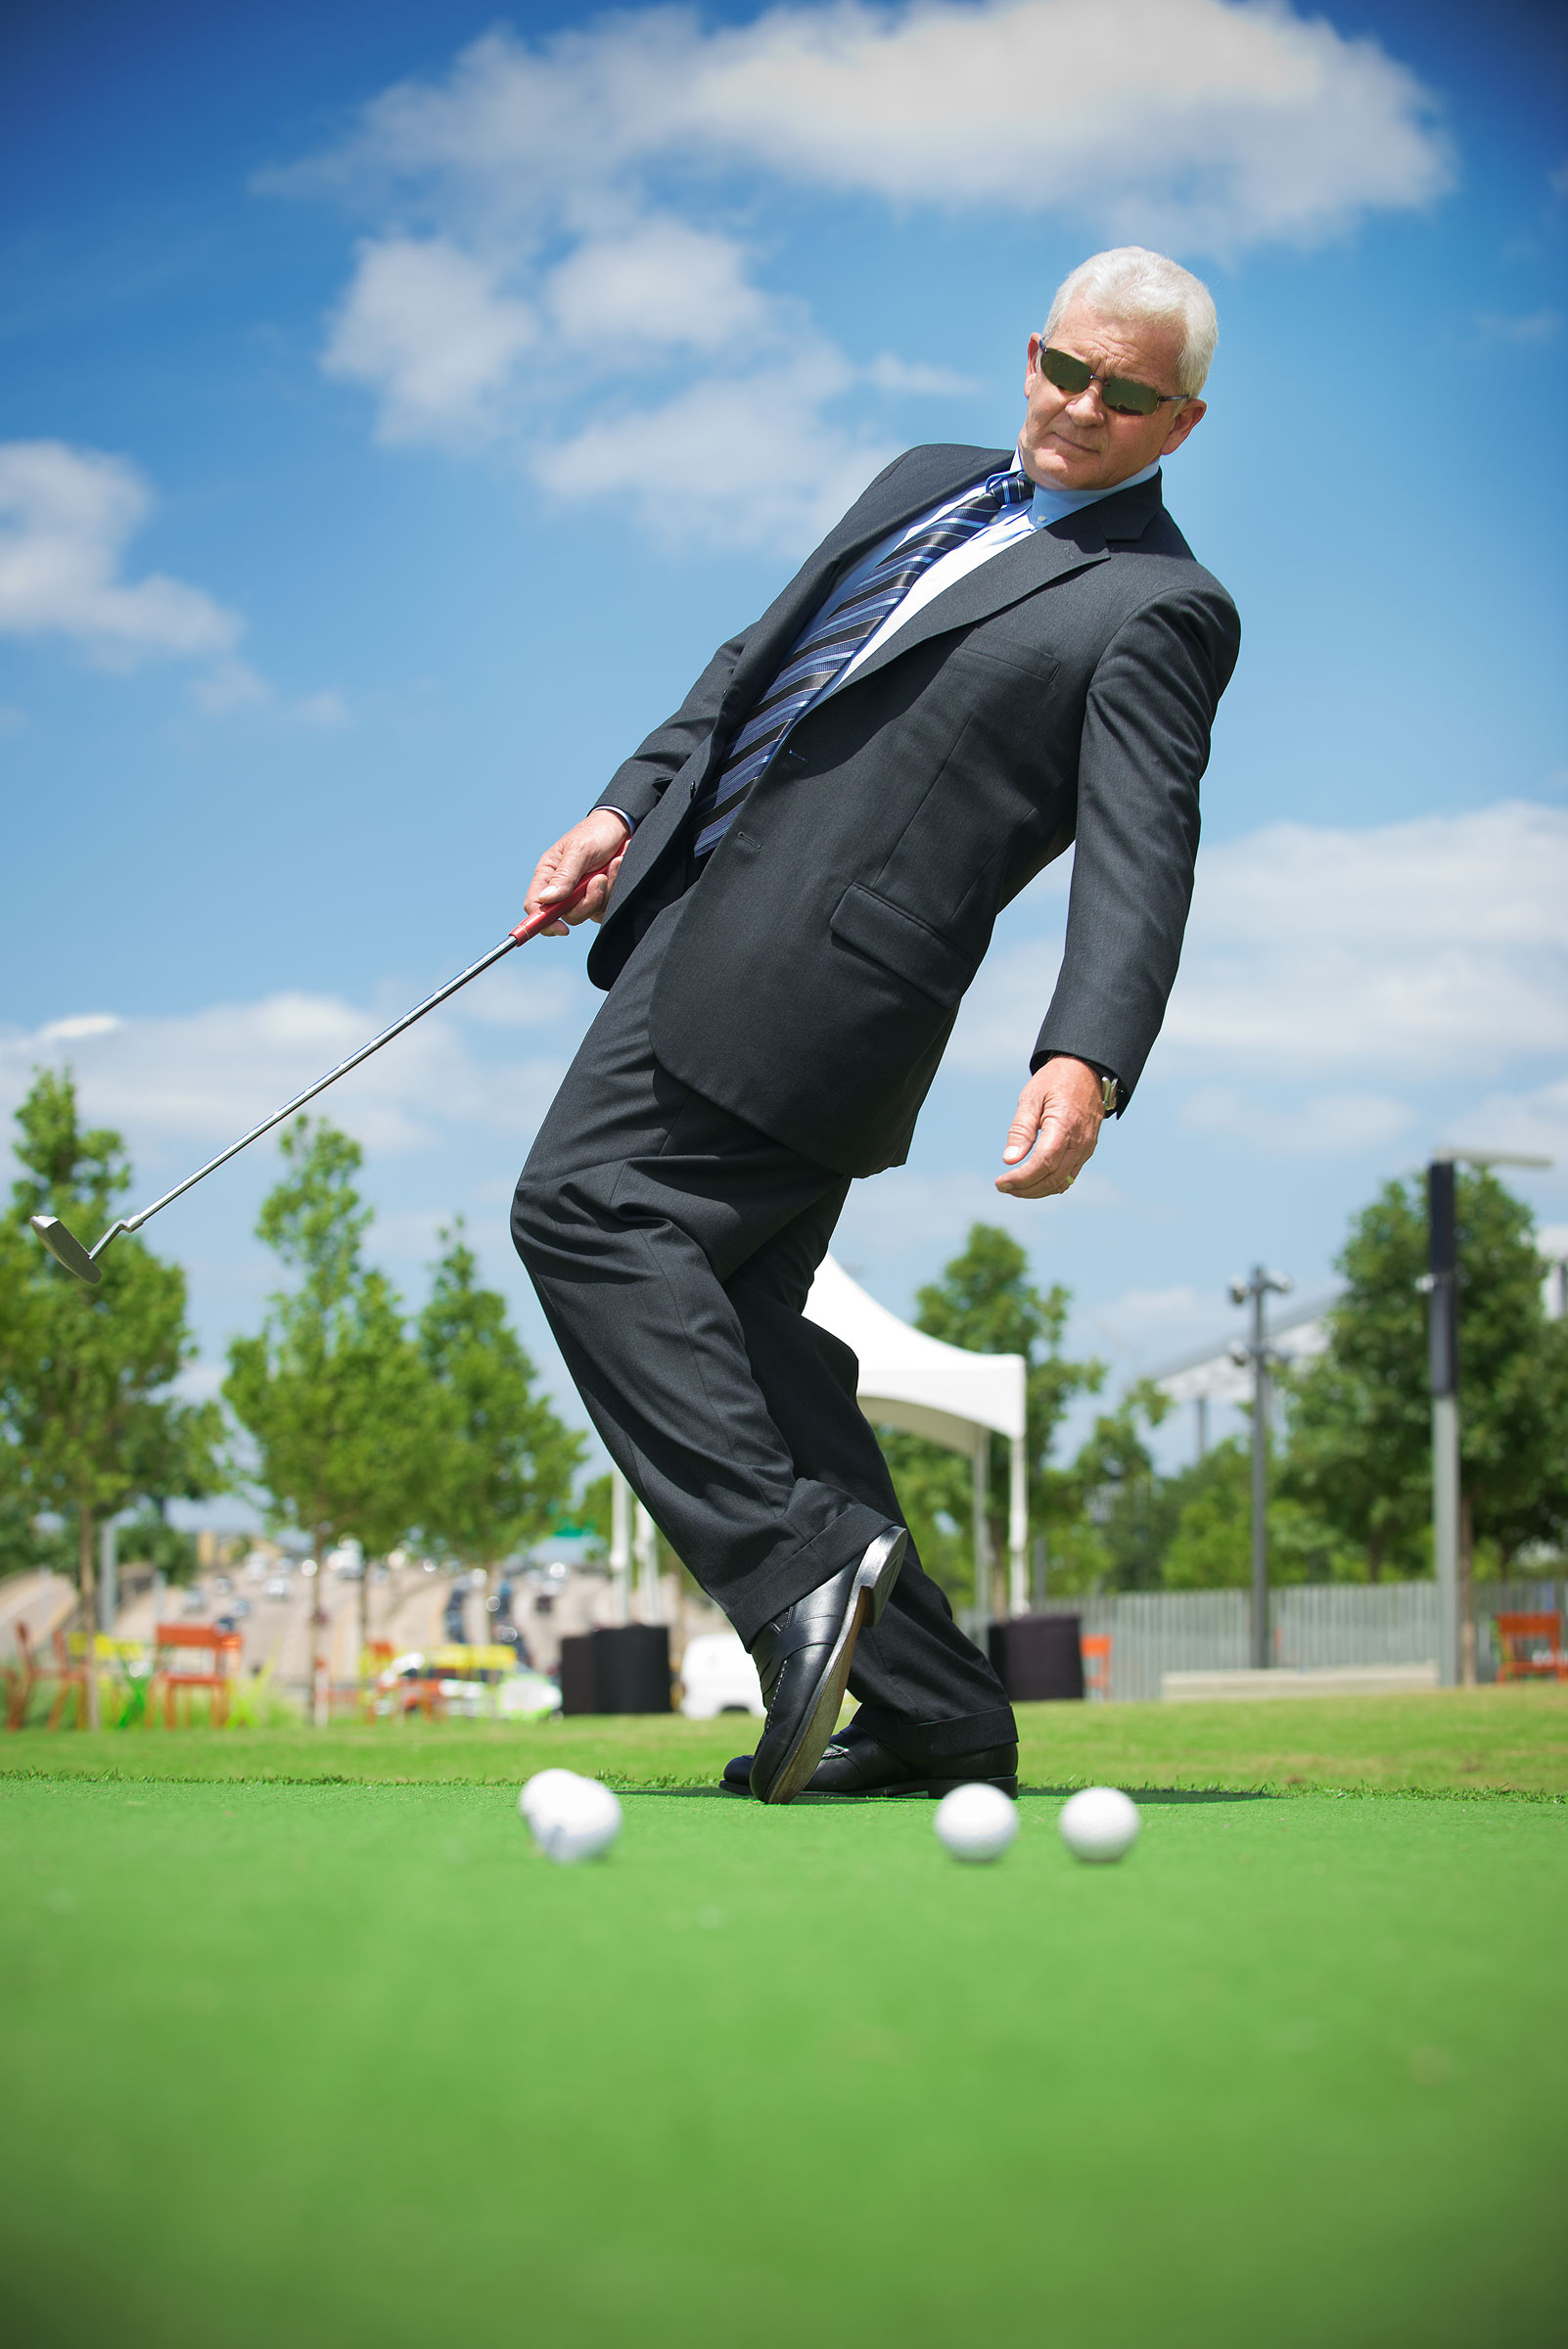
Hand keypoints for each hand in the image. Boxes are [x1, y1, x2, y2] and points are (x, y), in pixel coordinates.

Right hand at [524, 810, 631, 935]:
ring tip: (614, 865)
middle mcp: (561, 888)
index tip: (561, 928)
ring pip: (588, 913)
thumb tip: (546, 899)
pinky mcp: (599, 897)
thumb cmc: (595, 833)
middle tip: (599, 879)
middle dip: (586, 902)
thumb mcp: (579, 850)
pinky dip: (613, 890)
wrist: (622, 827)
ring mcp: (581, 894)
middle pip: (566, 915)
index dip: (543, 921)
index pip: (535, 906)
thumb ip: (564, 876)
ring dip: (604, 892)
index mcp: (547, 875)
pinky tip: (618, 868)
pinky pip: (604, 908)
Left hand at [994, 1057, 1104, 1198]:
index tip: (1000, 1182)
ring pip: (1062, 1183)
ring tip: (1014, 1186)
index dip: (1021, 1178)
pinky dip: (1051, 1184)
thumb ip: (1021, 1129)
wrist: (1086, 1070)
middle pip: (1052, 1179)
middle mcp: (1079, 1141)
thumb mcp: (1031, 1098)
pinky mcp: (1087, 1150)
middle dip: (1025, 1189)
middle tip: (1003, 1187)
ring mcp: (1086, 1148)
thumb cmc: (1055, 1080)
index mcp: (1064, 1125)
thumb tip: (1009, 1160)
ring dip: (1037, 1190)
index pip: (1043, 1163)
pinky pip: (1070, 1176)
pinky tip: (1033, 1181)